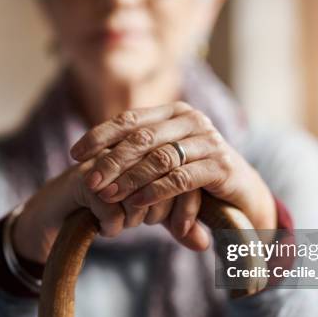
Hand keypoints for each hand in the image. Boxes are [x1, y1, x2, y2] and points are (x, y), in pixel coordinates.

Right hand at [11, 150, 205, 263]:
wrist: (58, 214)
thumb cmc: (111, 209)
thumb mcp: (153, 216)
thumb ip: (181, 225)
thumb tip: (205, 243)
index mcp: (153, 150)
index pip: (186, 174)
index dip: (188, 206)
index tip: (179, 229)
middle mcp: (132, 150)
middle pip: (167, 181)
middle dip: (161, 212)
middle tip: (145, 224)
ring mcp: (107, 161)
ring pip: (140, 193)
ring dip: (136, 218)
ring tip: (127, 225)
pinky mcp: (85, 179)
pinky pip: (112, 207)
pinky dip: (114, 225)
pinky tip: (109, 230)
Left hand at [70, 102, 276, 232]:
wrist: (243, 193)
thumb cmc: (195, 177)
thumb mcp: (164, 162)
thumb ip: (135, 157)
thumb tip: (86, 162)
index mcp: (175, 112)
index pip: (130, 119)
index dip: (100, 135)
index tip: (74, 154)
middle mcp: (192, 120)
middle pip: (142, 138)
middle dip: (111, 160)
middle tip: (88, 180)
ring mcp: (209, 141)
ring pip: (160, 158)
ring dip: (130, 178)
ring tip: (108, 195)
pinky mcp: (221, 166)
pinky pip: (180, 178)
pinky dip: (155, 192)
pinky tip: (136, 203)